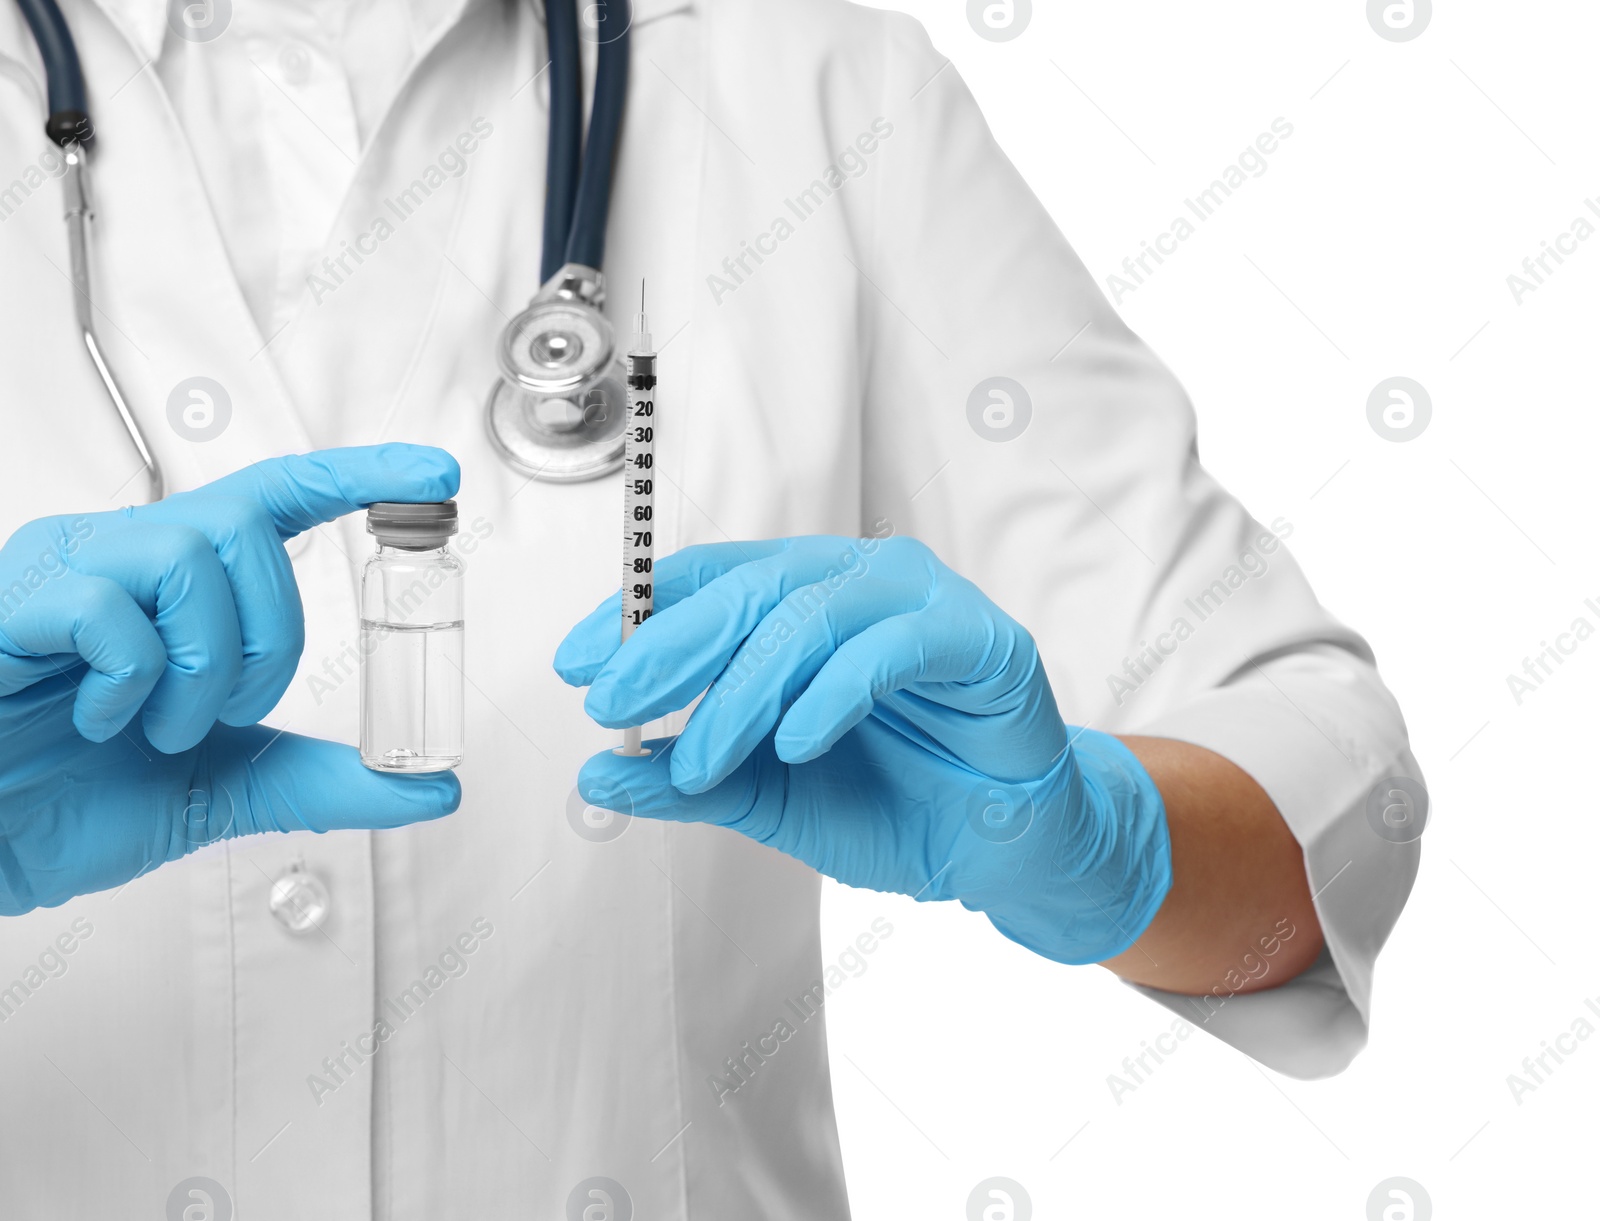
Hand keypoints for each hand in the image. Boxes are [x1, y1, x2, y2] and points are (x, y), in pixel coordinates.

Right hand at [0, 445, 462, 915]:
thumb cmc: (72, 800)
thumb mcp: (224, 789)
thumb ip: (323, 781)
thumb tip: (431, 789)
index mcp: (173, 585)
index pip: (276, 496)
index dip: (357, 475)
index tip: (433, 474)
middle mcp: (120, 556)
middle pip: (242, 528)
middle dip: (269, 636)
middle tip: (228, 711)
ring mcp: (60, 573)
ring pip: (185, 554)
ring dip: (203, 663)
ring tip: (159, 725)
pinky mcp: (9, 608)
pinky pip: (105, 608)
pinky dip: (130, 680)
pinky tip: (100, 719)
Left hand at [555, 535, 1171, 964]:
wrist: (1002, 851)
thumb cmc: (896, 805)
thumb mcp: (773, 799)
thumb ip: (695, 782)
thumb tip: (601, 772)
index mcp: (806, 601)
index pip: (709, 582)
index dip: (637, 616)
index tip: (576, 666)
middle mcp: (859, 582)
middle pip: (749, 589)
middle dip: (669, 649)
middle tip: (613, 704)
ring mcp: (922, 602)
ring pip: (810, 614)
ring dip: (742, 690)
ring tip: (698, 759)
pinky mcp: (980, 638)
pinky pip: (892, 647)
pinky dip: (833, 692)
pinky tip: (794, 743)